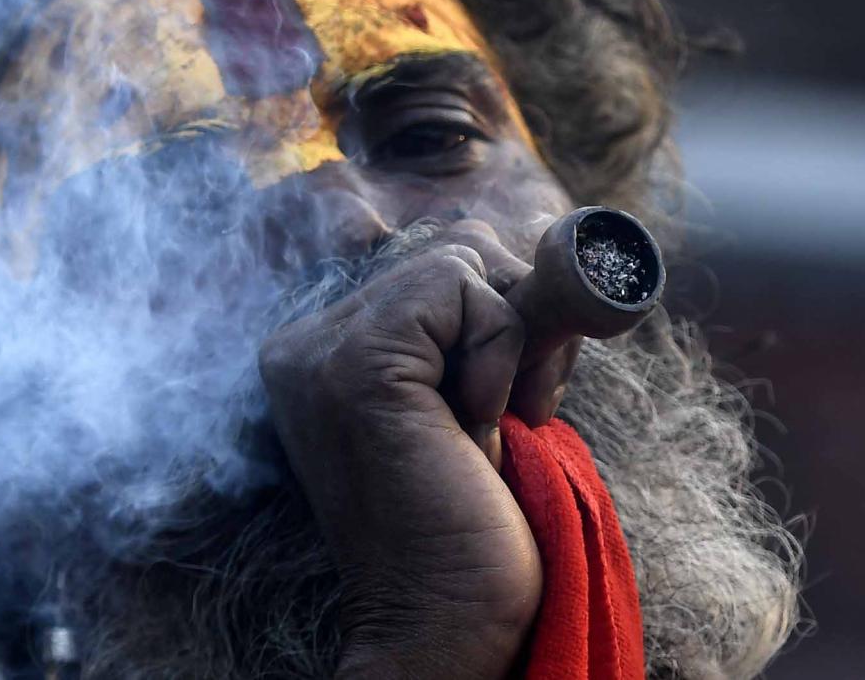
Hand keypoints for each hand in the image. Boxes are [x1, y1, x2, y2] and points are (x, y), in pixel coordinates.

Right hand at [258, 221, 543, 679]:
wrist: (445, 621)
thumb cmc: (472, 522)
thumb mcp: (475, 394)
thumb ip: (484, 320)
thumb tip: (556, 243)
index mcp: (322, 351)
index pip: (435, 266)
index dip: (500, 317)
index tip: (505, 402)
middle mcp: (307, 342)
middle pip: (453, 247)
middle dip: (516, 318)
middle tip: (512, 408)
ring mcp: (321, 348)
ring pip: (462, 255)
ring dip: (511, 337)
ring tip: (490, 420)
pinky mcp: (358, 361)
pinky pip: (463, 286)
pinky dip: (499, 348)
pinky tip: (473, 423)